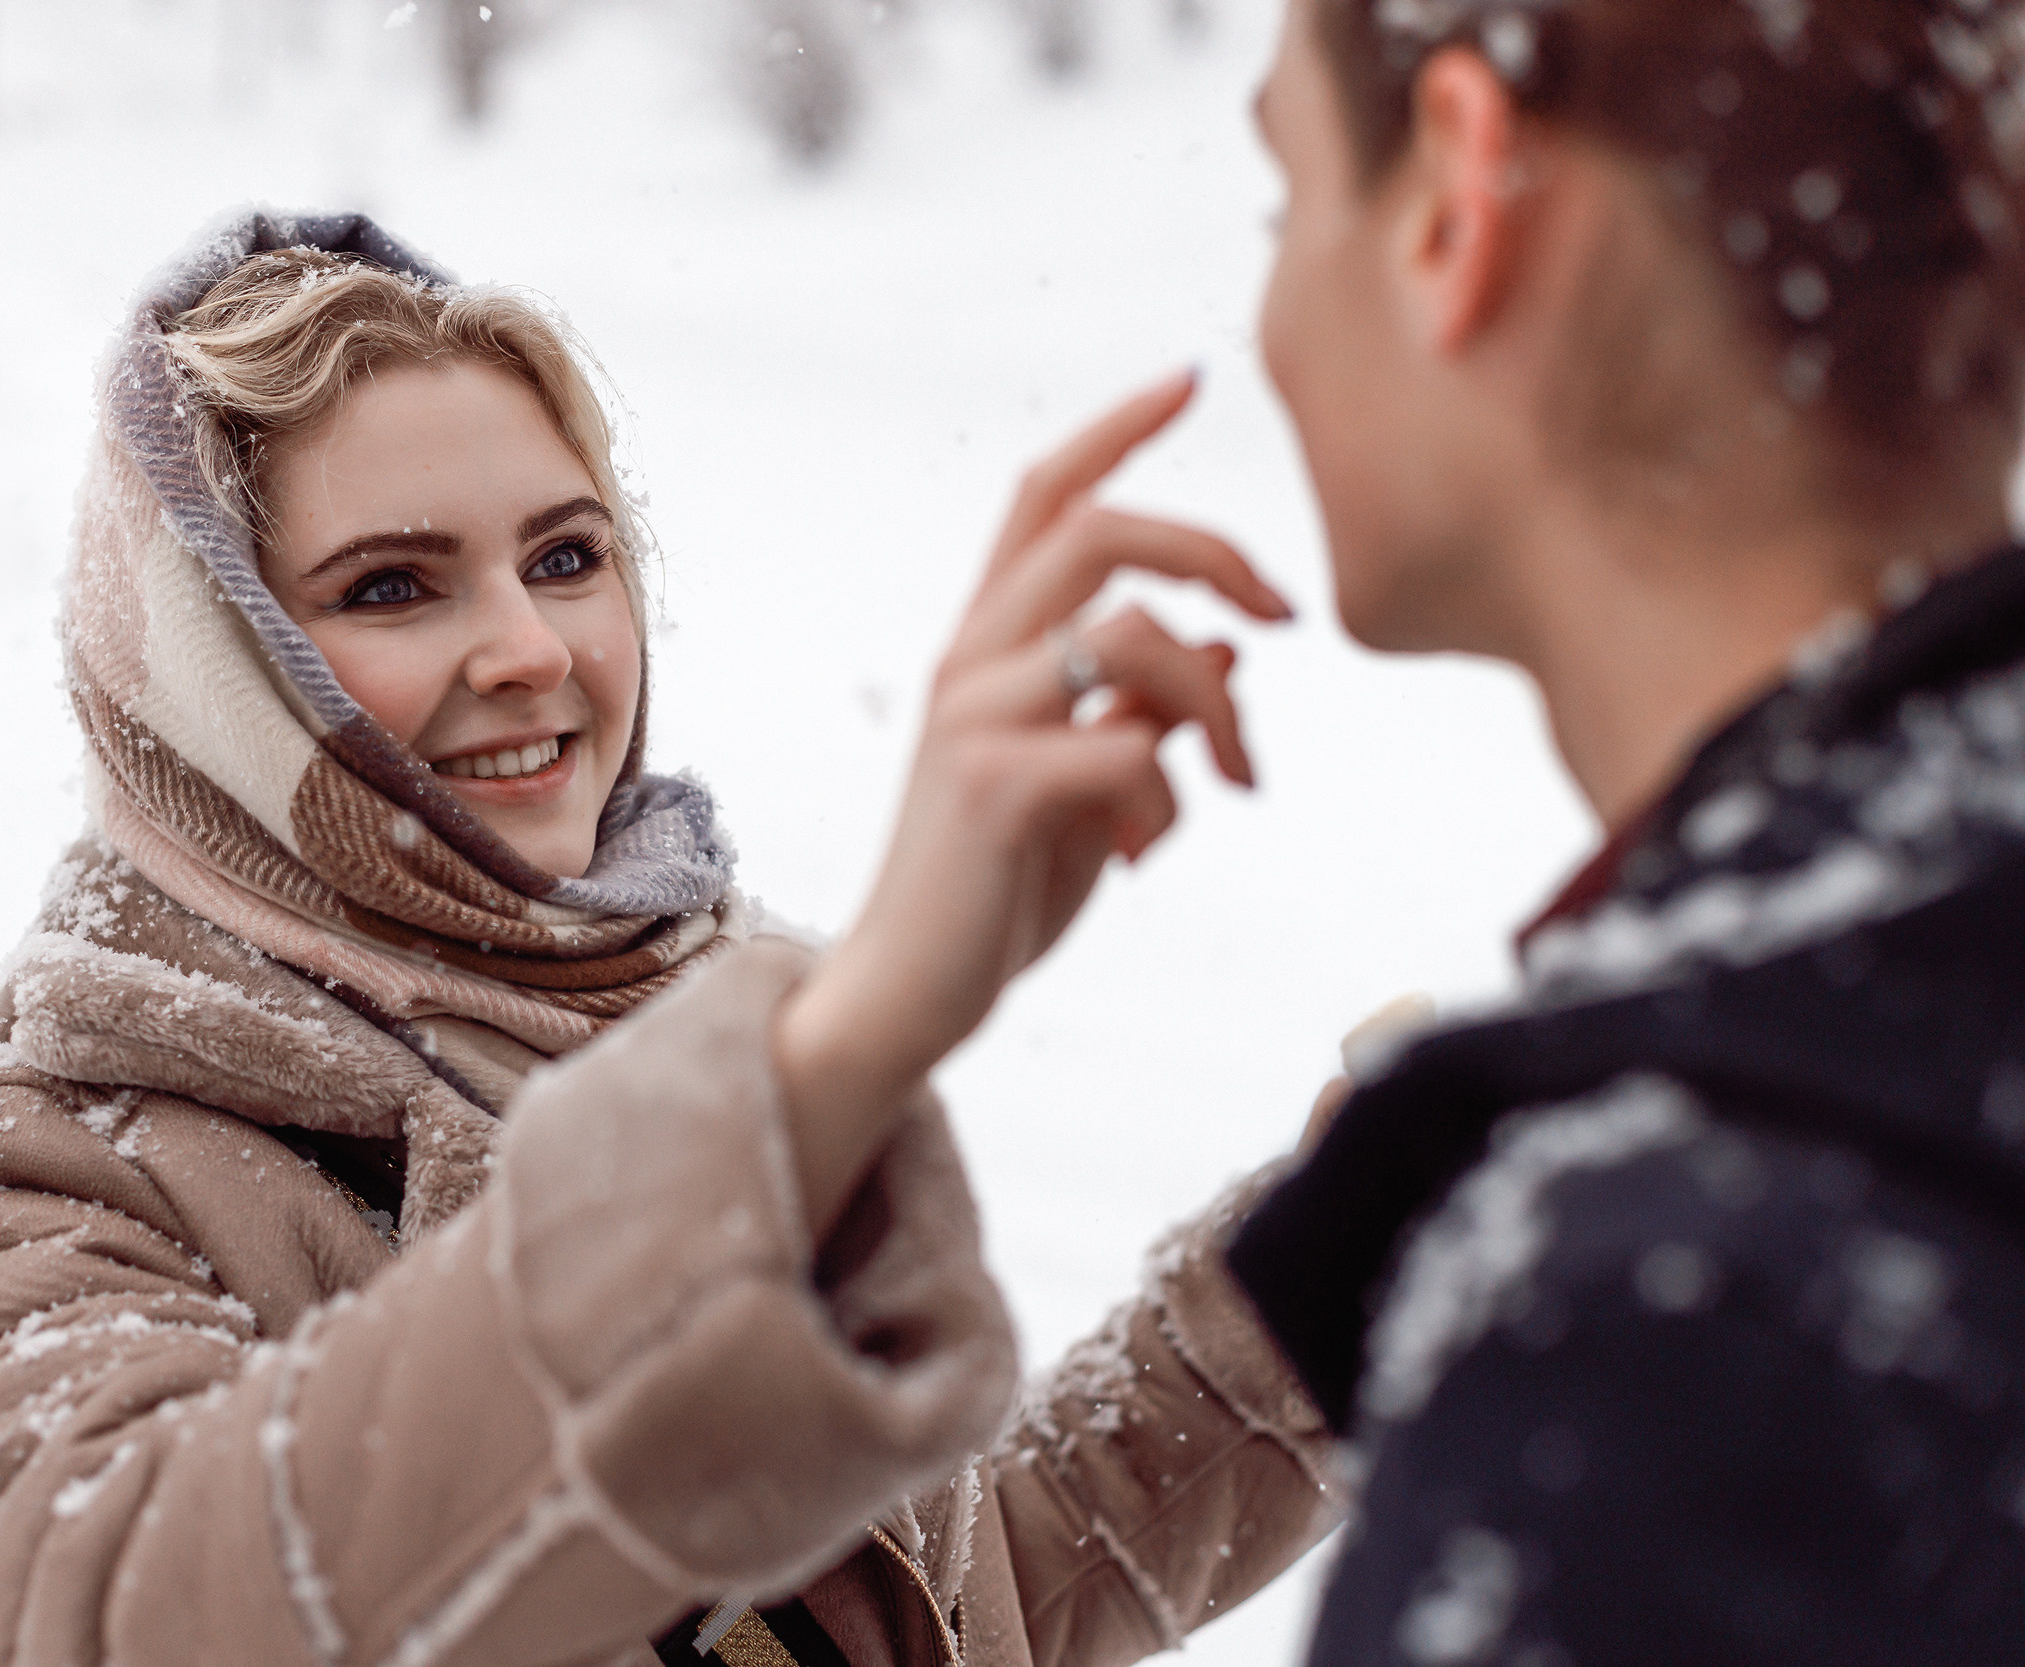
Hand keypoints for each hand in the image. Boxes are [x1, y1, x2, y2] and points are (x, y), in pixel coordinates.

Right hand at [774, 370, 1292, 1235]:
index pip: (1044, 495)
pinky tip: (1141, 854)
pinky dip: (1170, 798)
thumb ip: (1143, 710)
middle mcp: (970, 658)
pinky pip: (1132, 748)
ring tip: (1237, 782)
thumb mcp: (1088, 782)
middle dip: (1215, 549)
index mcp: (986, 644)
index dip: (1117, 426)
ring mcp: (974, 716)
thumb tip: (1232, 655)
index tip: (1193, 376)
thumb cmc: (996, 889)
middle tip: (1284, 614)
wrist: (908, 994)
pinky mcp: (993, 784)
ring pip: (1134, 636)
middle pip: (1098, 528)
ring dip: (1222, 707)